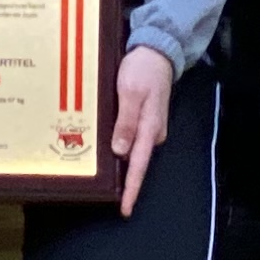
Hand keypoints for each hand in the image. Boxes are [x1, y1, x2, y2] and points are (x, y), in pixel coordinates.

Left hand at [109, 45, 175, 215]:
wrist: (158, 51)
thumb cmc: (142, 70)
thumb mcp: (130, 93)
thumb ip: (125, 122)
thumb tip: (120, 152)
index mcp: (150, 129)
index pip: (139, 166)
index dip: (131, 189)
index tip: (125, 209)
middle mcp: (152, 133)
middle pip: (136, 162)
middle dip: (123, 179)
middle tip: (106, 194)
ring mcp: (150, 126)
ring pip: (133, 150)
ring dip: (120, 162)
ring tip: (102, 175)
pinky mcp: (145, 119)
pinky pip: (132, 138)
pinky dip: (121, 144)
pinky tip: (107, 147)